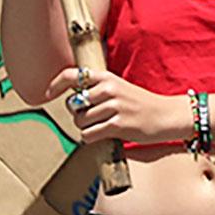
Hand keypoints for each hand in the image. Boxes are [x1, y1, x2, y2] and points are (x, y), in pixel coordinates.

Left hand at [46, 66, 187, 150]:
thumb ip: (98, 90)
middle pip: (73, 105)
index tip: (48, 93)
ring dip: (86, 128)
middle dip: (78, 115)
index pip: (73, 75)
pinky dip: (92, 138)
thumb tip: (73, 99)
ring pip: (80, 122)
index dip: (56, 84)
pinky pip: (89, 135)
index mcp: (107, 78)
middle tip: (93, 118)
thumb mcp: (119, 89)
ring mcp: (114, 106)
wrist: (166, 116)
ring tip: (102, 126)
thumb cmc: (140, 105)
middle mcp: (109, 89)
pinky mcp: (118, 125)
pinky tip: (104, 135)